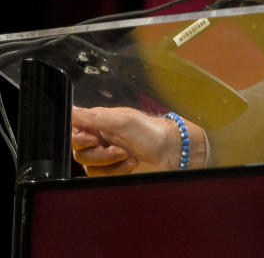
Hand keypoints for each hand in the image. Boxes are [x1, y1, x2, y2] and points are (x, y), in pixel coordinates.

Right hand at [72, 106, 205, 175]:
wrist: (170, 150)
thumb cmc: (150, 130)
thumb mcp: (122, 121)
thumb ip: (94, 117)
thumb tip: (71, 110)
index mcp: (98, 121)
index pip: (73, 131)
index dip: (79, 139)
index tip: (94, 140)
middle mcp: (98, 137)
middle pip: (79, 152)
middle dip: (99, 154)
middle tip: (118, 150)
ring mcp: (104, 154)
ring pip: (89, 166)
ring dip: (110, 163)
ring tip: (128, 156)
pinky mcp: (111, 168)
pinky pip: (101, 176)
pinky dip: (116, 171)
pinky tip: (131, 163)